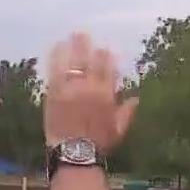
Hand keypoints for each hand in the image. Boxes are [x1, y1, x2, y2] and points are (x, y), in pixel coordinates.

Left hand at [44, 32, 137, 151]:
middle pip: (88, 59)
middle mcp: (89, 87)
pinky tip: (56, 49)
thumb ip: (127, 112)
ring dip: (71, 47)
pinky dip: (56, 58)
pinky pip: (55, 70)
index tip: (103, 50)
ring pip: (71, 61)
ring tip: (69, 38)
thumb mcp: (118, 130)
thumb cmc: (99, 144)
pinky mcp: (54, 93)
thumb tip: (135, 99)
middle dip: (86, 45)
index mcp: (106, 93)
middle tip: (83, 35)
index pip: (107, 66)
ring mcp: (70, 88)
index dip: (105, 56)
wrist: (75, 154)